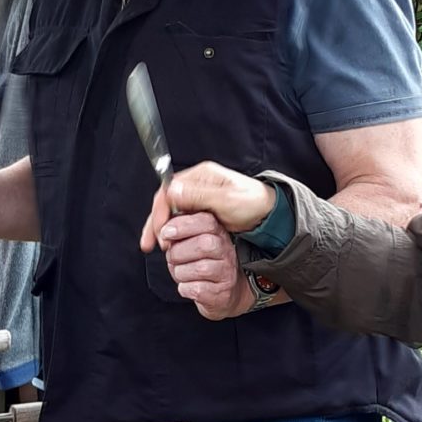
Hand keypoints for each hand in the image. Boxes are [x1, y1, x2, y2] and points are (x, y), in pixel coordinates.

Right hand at [139, 161, 276, 252]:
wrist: (269, 214)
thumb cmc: (252, 204)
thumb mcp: (226, 200)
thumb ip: (199, 196)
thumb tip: (172, 192)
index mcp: (201, 176)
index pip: (169, 189)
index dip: (160, 210)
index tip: (159, 230)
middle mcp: (196, 184)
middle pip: (166, 200)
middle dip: (155, 221)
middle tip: (152, 243)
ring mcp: (198, 197)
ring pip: (170, 211)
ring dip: (161, 227)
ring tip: (154, 245)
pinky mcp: (201, 210)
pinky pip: (180, 219)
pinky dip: (171, 230)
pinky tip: (167, 242)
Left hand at [156, 210, 250, 319]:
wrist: (222, 292)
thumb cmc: (200, 263)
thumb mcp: (190, 242)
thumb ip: (177, 232)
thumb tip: (161, 232)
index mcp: (218, 233)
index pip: (206, 221)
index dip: (182, 225)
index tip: (166, 233)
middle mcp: (226, 251)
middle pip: (204, 245)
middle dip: (178, 252)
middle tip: (172, 258)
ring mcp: (226, 272)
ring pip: (200, 269)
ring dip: (180, 272)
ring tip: (181, 273)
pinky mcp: (222, 292)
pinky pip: (198, 289)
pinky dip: (185, 288)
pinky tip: (187, 286)